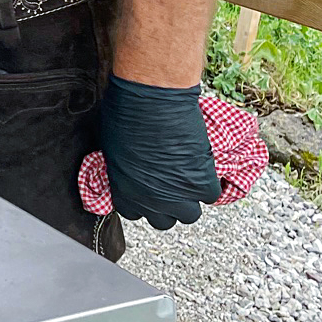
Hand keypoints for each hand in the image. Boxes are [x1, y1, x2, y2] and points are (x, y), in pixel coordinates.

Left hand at [99, 76, 220, 228]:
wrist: (152, 99)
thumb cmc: (125, 113)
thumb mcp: (111, 147)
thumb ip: (123, 170)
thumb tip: (131, 170)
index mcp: (124, 193)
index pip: (134, 214)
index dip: (142, 200)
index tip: (148, 188)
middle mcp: (150, 201)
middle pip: (163, 221)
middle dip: (166, 205)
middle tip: (169, 183)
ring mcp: (177, 195)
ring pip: (189, 215)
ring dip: (189, 199)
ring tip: (186, 177)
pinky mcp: (201, 183)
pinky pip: (210, 194)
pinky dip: (208, 182)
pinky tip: (200, 165)